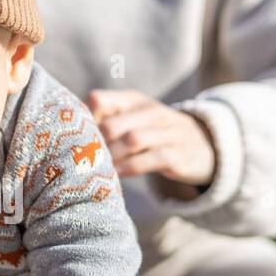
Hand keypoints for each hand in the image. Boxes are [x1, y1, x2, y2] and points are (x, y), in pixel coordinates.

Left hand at [87, 89, 216, 193]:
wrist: (207, 146)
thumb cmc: (156, 135)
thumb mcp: (134, 120)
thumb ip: (105, 122)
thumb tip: (68, 134)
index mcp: (133, 100)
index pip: (98, 100)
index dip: (83, 121)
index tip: (77, 139)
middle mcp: (151, 112)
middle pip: (112, 125)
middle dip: (95, 146)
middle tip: (84, 162)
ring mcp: (167, 132)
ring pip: (131, 141)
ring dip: (112, 159)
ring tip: (99, 170)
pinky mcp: (177, 155)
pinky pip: (150, 160)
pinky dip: (130, 169)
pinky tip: (117, 176)